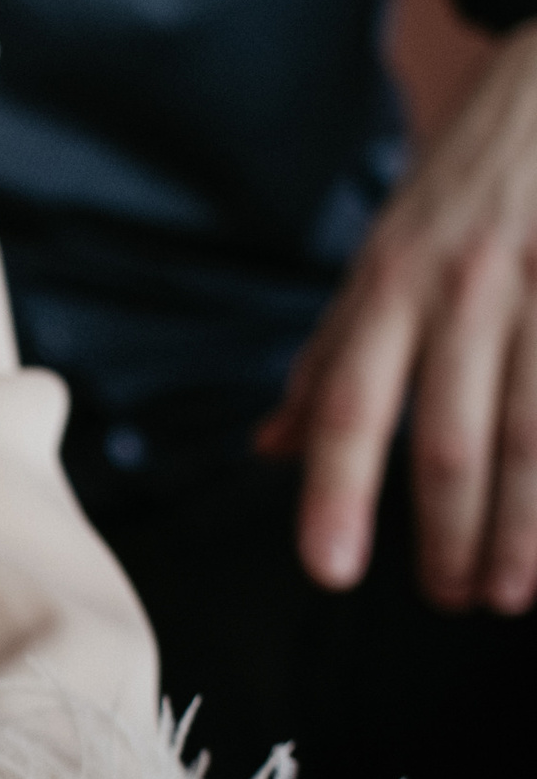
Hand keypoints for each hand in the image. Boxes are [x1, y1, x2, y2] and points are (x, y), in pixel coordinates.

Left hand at [257, 18, 536, 609]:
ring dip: (524, 527)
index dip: (337, 492)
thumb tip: (269, 448)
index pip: (352, 403)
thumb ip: (333, 354)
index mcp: (393, 282)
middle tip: (448, 599)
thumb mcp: (385, 249)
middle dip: (447, 536)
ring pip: (536, 432)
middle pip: (450, 438)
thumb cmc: (469, 179)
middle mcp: (466, 286)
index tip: (329, 572)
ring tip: (511, 592)